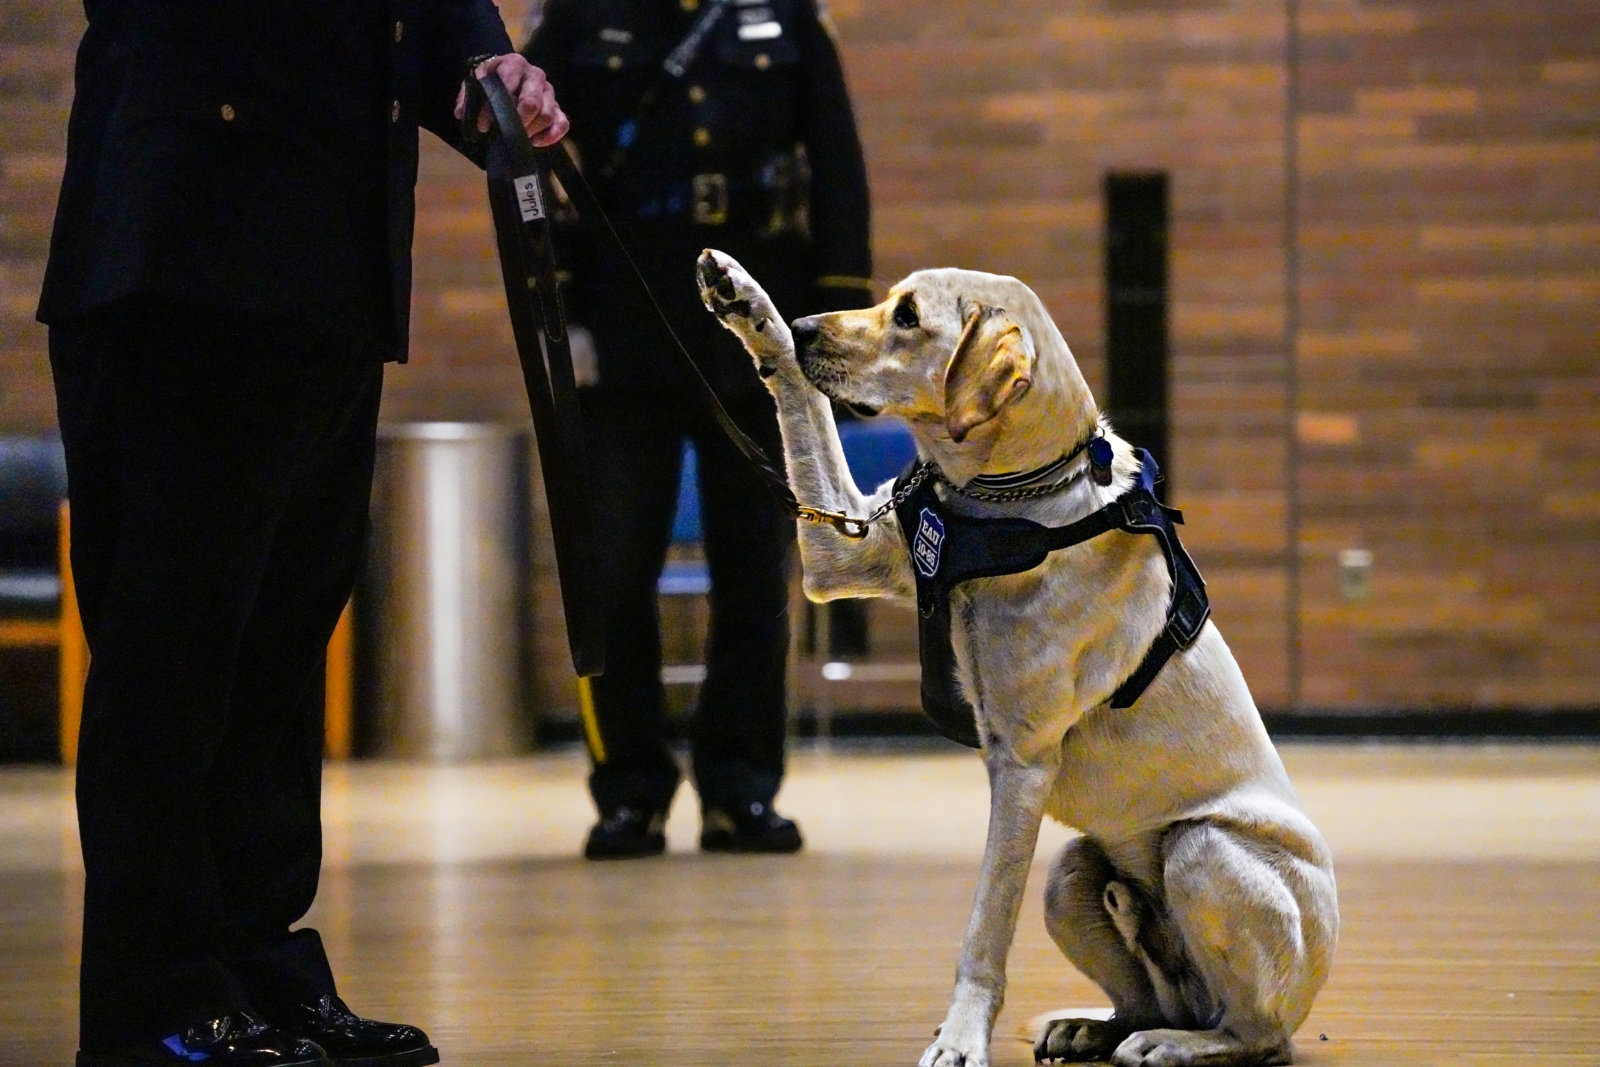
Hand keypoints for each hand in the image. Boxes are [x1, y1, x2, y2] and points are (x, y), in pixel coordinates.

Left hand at [453, 54, 568, 146]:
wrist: (508, 77)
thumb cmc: (492, 81)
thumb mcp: (476, 82)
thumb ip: (468, 96)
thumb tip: (460, 113)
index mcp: (514, 63)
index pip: (507, 86)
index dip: (494, 109)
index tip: (483, 126)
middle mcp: (536, 75)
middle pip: (532, 103)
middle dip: (516, 123)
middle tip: (504, 134)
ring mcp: (549, 92)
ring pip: (547, 115)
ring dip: (531, 131)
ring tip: (516, 138)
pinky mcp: (558, 108)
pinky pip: (562, 124)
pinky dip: (550, 136)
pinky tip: (534, 142)